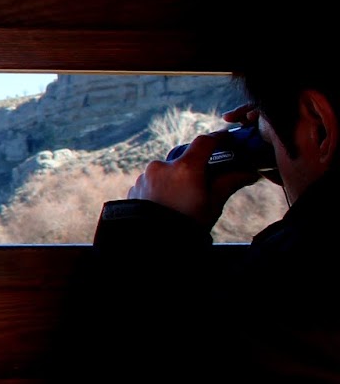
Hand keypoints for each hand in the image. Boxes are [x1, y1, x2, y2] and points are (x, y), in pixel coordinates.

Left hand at [128, 130, 258, 227]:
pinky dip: (162, 188)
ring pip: (167, 171)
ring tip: (183, 199)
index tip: (227, 140)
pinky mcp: (134, 187)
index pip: (204, 142)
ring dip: (176, 179)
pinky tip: (167, 204)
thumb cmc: (186, 226)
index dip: (218, 139)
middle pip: (184, 158)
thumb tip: (248, 173)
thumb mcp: (213, 204)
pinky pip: (153, 182)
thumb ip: (229, 182)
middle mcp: (161, 167)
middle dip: (195, 167)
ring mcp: (145, 177)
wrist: (153, 245)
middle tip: (205, 181)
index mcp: (185, 168)